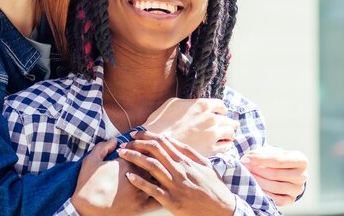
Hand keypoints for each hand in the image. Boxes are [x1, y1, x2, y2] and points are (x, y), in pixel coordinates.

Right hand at [71, 139, 159, 215]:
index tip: (150, 146)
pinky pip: (158, 200)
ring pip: (160, 180)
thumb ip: (104, 146)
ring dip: (164, 176)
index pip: (145, 150)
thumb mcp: (91, 159)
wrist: (86, 208)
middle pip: (156, 163)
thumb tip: (115, 140)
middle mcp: (137, 176)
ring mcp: (140, 192)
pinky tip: (165, 191)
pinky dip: (163, 194)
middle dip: (160, 159)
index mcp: (127, 162)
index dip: (148, 147)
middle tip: (161, 157)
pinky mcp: (140, 207)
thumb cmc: (87, 184)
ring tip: (166, 172)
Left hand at [118, 131, 235, 215]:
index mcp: (186, 160)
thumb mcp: (205, 164)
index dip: (146, 136)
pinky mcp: (171, 201)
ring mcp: (175, 185)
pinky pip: (152, 189)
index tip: (135, 135)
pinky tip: (129, 176)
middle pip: (154, 151)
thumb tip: (171, 140)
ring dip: (135, 158)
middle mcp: (179, 170)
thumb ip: (188, 151)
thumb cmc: (213, 186)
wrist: (221, 209)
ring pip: (151, 166)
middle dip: (137, 144)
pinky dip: (140, 182)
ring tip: (122, 155)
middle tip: (125, 143)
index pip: (163, 143)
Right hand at [143, 98, 237, 155]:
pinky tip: (221, 146)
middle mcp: (211, 118)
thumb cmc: (161, 121)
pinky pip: (226, 147)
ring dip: (228, 135)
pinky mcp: (211, 149)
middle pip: (229, 120)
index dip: (221, 110)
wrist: (157, 141)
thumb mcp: (173, 103)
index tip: (220, 114)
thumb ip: (189, 103)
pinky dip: (226, 146)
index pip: (221, 106)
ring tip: (225, 138)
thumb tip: (193, 104)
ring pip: (231, 133)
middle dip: (228, 124)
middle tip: (226, 128)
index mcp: (203, 105)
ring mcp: (212, 134)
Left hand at [241, 145, 308, 205]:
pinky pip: (276, 199)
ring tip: (247, 175)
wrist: (285, 170)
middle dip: (256, 170)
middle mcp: (303, 175)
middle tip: (243, 167)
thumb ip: (260, 153)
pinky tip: (254, 187)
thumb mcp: (272, 151)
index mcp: (301, 160)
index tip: (245, 158)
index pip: (278, 160)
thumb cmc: (277, 158)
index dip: (260, 159)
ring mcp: (298, 189)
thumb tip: (246, 159)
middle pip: (275, 174)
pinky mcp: (291, 199)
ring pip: (275, 187)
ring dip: (257, 181)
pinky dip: (263, 193)